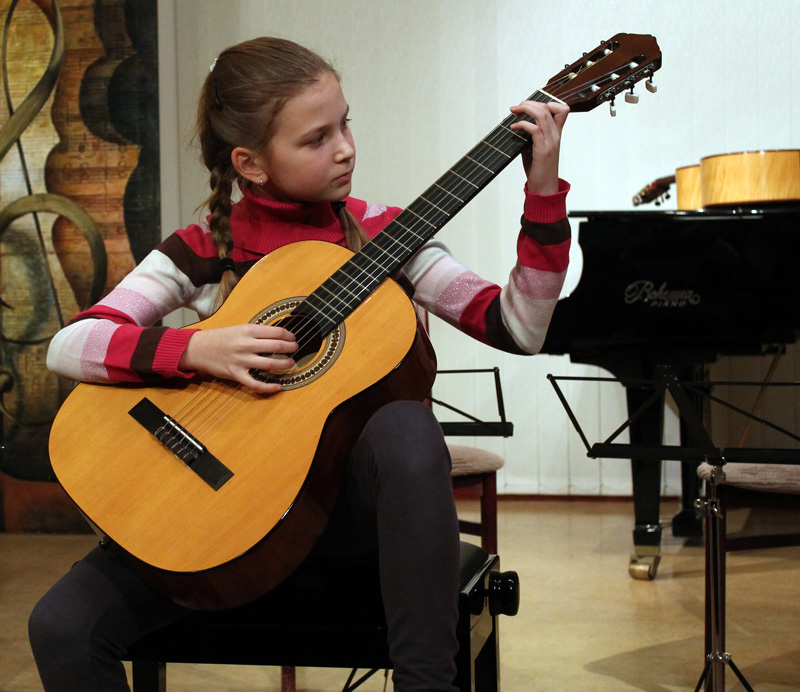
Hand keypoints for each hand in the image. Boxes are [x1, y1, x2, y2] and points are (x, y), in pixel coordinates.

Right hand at [180, 324, 296, 393]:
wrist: (198, 348)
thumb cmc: (220, 338)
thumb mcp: (239, 329)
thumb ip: (257, 333)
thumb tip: (278, 336)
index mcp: (248, 330)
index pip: (276, 332)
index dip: (288, 336)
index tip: (293, 338)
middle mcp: (246, 345)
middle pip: (276, 346)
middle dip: (290, 348)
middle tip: (295, 349)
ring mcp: (241, 360)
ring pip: (270, 364)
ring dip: (284, 364)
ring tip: (290, 363)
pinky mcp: (236, 374)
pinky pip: (255, 383)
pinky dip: (269, 387)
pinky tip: (278, 386)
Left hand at [509, 100, 568, 194]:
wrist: (544, 188)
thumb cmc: (539, 169)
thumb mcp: (534, 148)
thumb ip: (530, 135)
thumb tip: (517, 124)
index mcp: (556, 134)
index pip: (562, 109)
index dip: (547, 102)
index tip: (531, 107)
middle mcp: (555, 135)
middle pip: (547, 107)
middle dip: (529, 103)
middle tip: (516, 107)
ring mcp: (550, 142)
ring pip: (542, 114)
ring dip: (526, 109)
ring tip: (515, 112)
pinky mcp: (542, 150)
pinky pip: (534, 129)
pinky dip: (522, 124)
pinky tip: (514, 128)